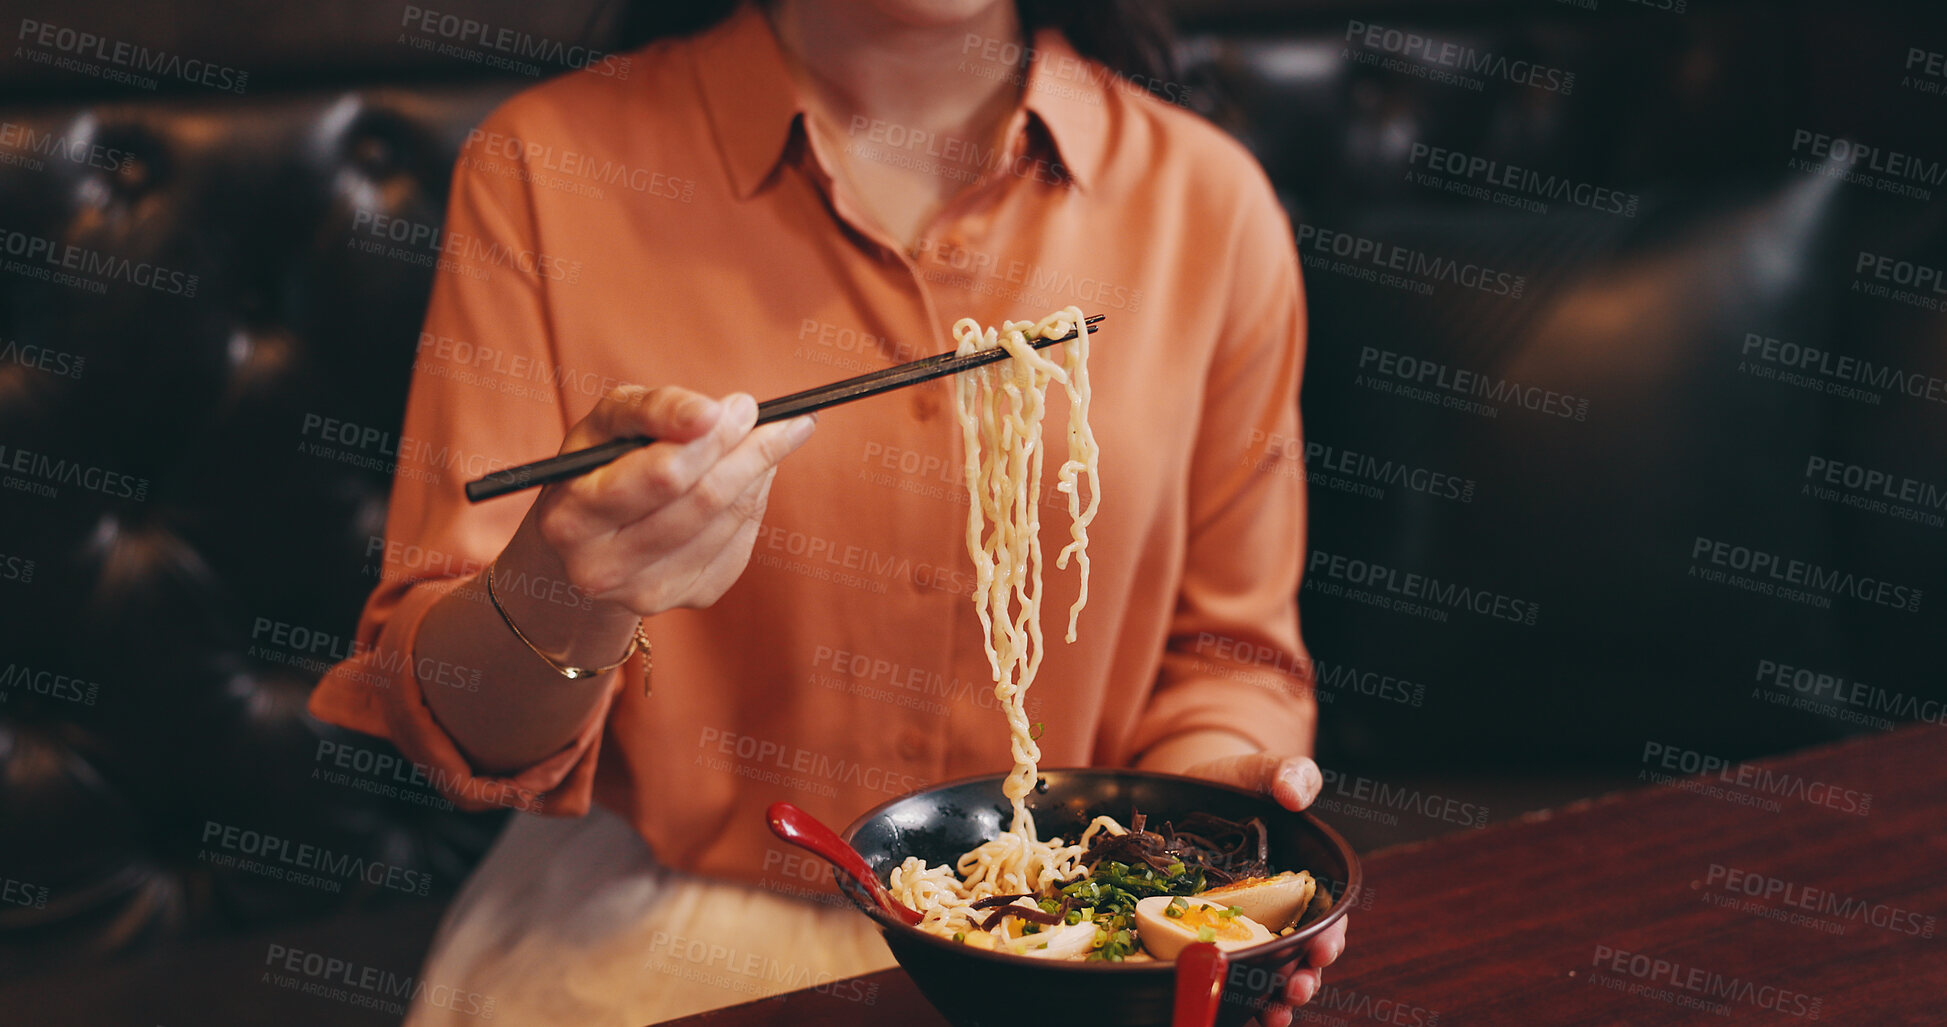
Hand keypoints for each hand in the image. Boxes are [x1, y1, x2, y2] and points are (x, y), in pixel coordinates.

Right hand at [527, 385, 815, 617]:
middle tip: (780, 419)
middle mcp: (603, 569)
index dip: (711, 439)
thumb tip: (710, 413)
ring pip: (729, 520)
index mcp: (572, 519)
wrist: (592, 537)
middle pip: (703, 501)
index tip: (745, 405)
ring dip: (759, 472)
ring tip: (771, 437)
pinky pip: (742, 542)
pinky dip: (755, 501)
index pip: (662, 476)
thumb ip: (652, 408)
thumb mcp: (607, 424)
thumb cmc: (600, 465)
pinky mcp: (691, 599)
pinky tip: (752, 476)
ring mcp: (649, 592)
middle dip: (747, 452)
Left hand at [1179, 752, 1349, 1026]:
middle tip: (1295, 988)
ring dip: (1275, 999)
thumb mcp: (1258, 772)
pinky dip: (1234, 998)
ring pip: (1269, 975)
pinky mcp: (1205, 938)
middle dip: (1304, 977)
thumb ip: (1287, 773)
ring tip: (1272, 1014)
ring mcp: (1242, 930)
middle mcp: (1277, 914)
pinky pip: (1224, 973)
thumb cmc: (1230, 784)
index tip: (1322, 949)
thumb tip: (1295, 792)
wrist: (1181, 797)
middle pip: (1301, 956)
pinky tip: (1239, 1014)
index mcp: (1300, 882)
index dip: (1330, 937)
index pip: (1327, 918)